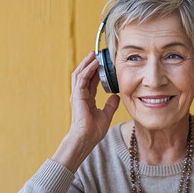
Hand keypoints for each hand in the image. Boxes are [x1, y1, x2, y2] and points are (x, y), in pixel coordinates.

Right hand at [52, 51, 119, 172]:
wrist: (85, 139)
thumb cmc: (93, 131)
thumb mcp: (106, 115)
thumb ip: (110, 105)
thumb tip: (116, 97)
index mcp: (86, 99)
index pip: (90, 80)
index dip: (95, 71)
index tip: (101, 62)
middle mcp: (80, 95)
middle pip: (83, 74)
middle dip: (89, 63)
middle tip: (96, 53)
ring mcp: (77, 95)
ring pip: (80, 73)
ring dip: (87, 63)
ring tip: (94, 54)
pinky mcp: (77, 96)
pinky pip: (82, 78)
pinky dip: (88, 69)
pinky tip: (95, 63)